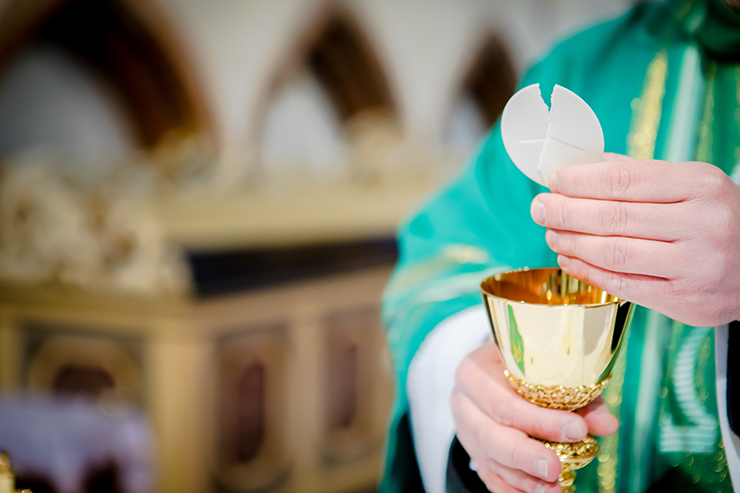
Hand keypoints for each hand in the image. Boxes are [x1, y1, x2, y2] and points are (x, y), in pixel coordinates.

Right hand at [451, 341, 617, 492]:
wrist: (494, 368)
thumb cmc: (523, 365)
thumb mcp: (548, 369)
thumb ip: (577, 395)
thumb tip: (607, 425)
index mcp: (476, 371)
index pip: (504, 402)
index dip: (539, 420)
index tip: (577, 430)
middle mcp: (464, 401)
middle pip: (490, 435)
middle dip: (526, 456)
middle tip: (557, 469)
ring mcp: (464, 428)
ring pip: (489, 459)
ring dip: (523, 479)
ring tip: (555, 489)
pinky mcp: (471, 449)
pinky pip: (488, 474)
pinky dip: (512, 488)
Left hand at [531, 154, 739, 326]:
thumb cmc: (718, 219)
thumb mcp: (692, 185)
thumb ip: (639, 176)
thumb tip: (583, 166)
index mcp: (700, 186)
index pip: (623, 181)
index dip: (580, 181)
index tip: (554, 180)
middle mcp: (701, 225)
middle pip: (612, 217)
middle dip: (565, 212)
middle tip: (540, 208)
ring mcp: (694, 266)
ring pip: (613, 252)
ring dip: (571, 242)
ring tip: (551, 233)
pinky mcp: (684, 300)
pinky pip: (622, 284)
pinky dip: (587, 270)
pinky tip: (569, 258)